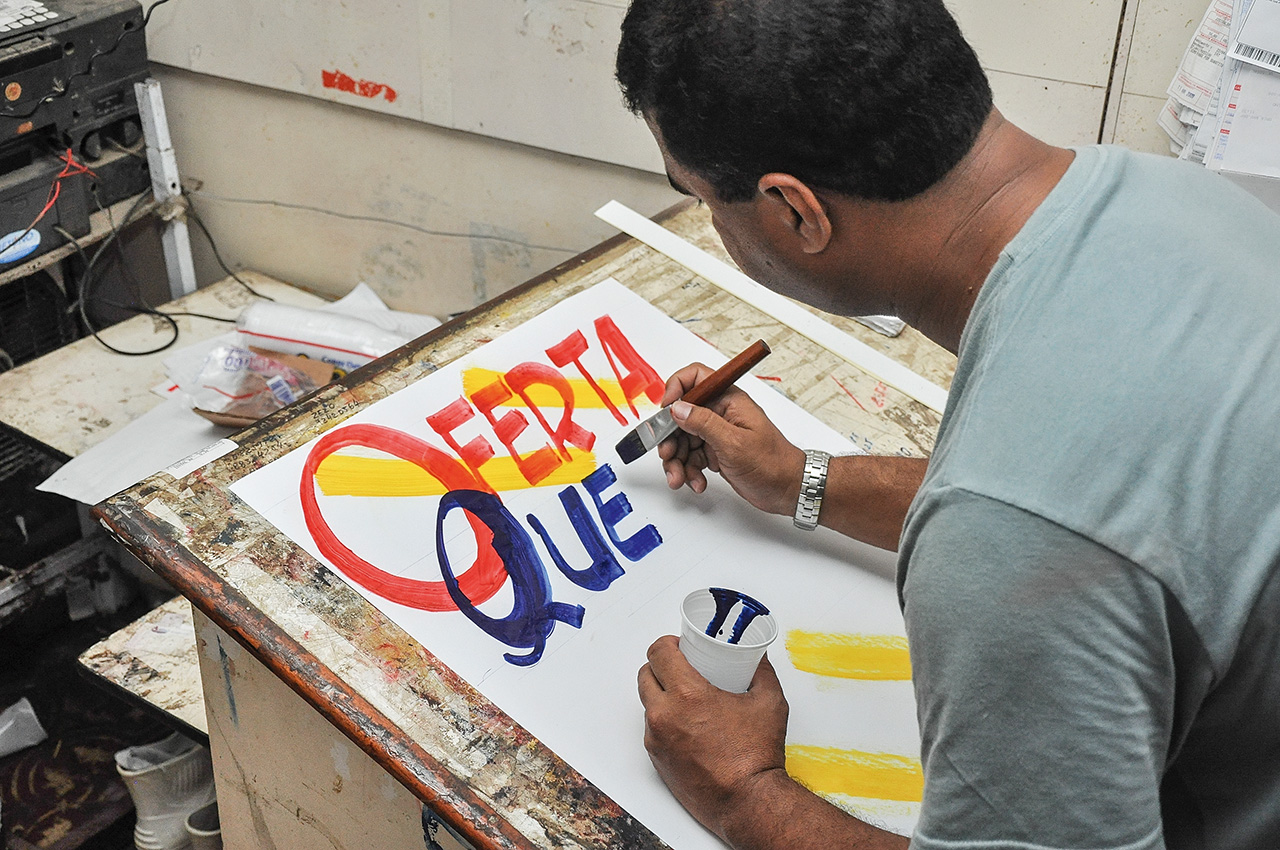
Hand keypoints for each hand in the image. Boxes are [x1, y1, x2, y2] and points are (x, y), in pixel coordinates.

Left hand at [637, 635, 789, 839]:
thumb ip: (762, 672)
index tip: (679, 645)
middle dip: (661, 666)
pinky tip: (687, 723)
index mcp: (687, 695)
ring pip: (648, 703)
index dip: (667, 643)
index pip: (658, 653)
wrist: (748, 802)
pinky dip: (665, 720)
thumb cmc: (757, 756)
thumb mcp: (768, 702)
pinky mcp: (656, 759)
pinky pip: (652, 729)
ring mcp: (656, 739)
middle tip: (682, 667)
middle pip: (645, 674)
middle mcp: (664, 715)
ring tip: (686, 696)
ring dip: (661, 694)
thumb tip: (759, 658)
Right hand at [657, 362, 804, 514]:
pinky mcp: (716, 451)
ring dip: (677, 461)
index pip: (695, 378)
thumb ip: (703, 423)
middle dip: (670, 437)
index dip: (675, 390)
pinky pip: (691, 457)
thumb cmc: (772, 464)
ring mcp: (717, 433)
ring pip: (683, 440)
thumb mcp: (734, 443)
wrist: (788, 490)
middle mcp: (721, 413)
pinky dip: (689, 470)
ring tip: (680, 478)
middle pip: (681, 414)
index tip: (666, 411)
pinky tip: (698, 482)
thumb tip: (677, 408)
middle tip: (668, 455)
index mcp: (729, 400)